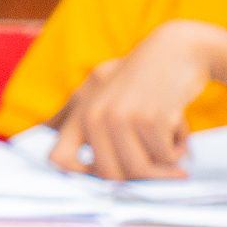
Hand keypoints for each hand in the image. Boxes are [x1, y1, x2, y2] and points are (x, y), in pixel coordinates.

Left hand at [51, 21, 226, 180]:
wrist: (179, 49)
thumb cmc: (138, 73)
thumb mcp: (97, 85)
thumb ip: (72, 110)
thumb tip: (44, 129)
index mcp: (80, 114)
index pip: (58, 159)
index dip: (78, 176)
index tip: (106, 176)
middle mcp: (95, 117)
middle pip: (109, 175)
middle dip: (137, 177)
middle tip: (157, 167)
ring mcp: (122, 118)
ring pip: (139, 170)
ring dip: (162, 166)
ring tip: (171, 143)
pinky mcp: (152, 119)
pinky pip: (166, 157)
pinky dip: (180, 150)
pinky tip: (181, 128)